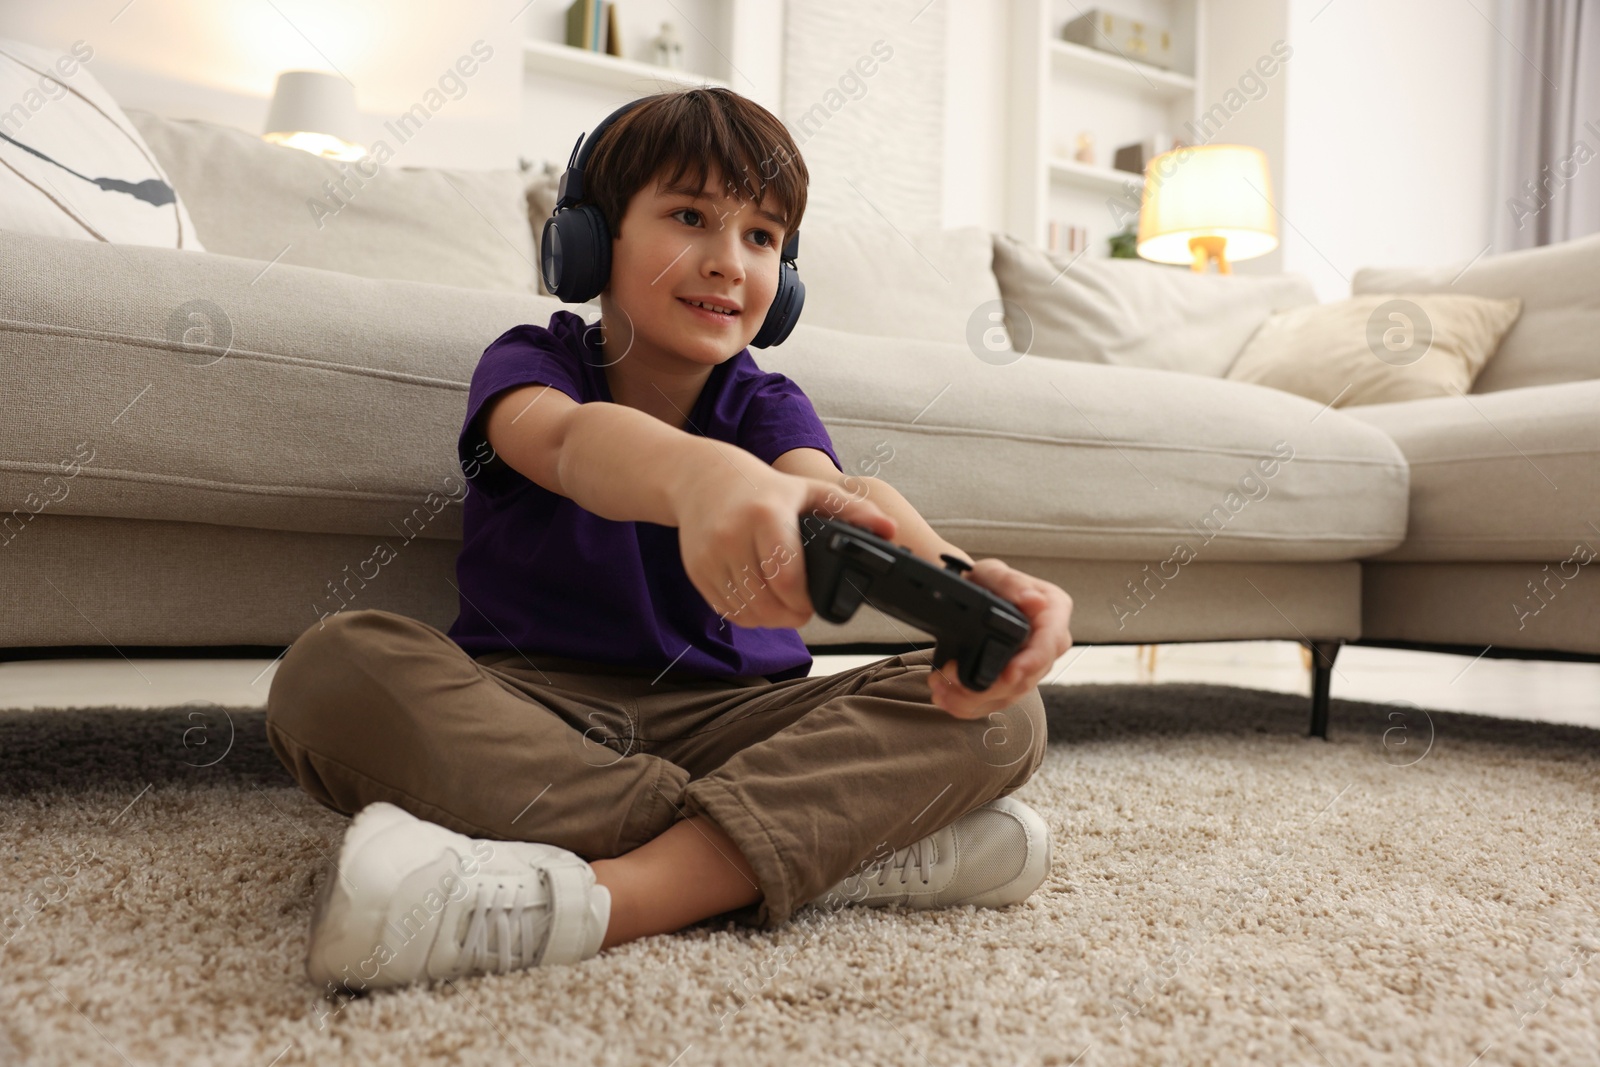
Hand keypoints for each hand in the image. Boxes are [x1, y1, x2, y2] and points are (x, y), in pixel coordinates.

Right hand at [675, 459, 896, 629]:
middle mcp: (733, 536)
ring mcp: (711, 555)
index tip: (814, 603)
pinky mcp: (697, 570)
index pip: (788, 578)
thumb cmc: (763, 487)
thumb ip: (854, 510)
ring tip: (784, 607)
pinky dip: (747, 615)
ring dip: (770, 619)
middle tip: (802, 610)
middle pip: (767, 602)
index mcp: (766, 515)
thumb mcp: (811, 490)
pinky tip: (761, 602)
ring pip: (746, 611)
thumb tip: (889, 530)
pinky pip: (727, 609)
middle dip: (790, 616)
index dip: (805, 601)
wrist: (702, 478)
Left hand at [925, 559, 1073, 718]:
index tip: (1010, 672)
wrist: (972, 595)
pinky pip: (995, 701)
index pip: (1051, 643)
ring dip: (971, 698)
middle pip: (1028, 677)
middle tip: (952, 678)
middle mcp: (1048, 642)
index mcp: (1053, 611)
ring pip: (1008, 695)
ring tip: (941, 688)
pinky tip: (946, 698)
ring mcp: (1031, 665)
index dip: (1032, 662)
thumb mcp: (994, 573)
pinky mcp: (1013, 682)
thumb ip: (1011, 583)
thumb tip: (1035, 600)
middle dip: (990, 686)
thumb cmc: (986, 581)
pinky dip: (968, 705)